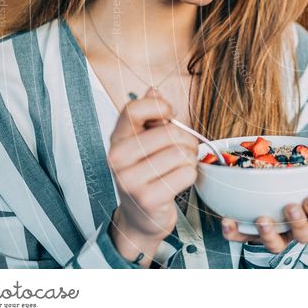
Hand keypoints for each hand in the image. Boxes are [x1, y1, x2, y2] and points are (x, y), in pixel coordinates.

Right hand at [106, 86, 198, 261]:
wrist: (140, 217)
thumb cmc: (146, 173)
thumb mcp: (143, 142)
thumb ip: (149, 116)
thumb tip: (153, 90)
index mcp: (116, 139)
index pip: (134, 108)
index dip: (160, 108)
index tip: (168, 116)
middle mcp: (117, 158)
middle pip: (170, 132)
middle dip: (186, 140)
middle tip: (182, 150)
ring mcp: (130, 180)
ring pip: (182, 153)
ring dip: (190, 159)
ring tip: (180, 166)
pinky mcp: (148, 198)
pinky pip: (186, 173)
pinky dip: (190, 176)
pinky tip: (178, 181)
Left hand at [220, 137, 307, 252]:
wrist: (268, 191)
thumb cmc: (295, 182)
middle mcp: (295, 228)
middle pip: (304, 235)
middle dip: (298, 222)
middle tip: (290, 206)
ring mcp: (274, 234)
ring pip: (276, 244)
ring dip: (270, 234)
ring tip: (263, 218)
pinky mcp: (250, 234)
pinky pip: (242, 237)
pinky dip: (234, 232)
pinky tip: (228, 220)